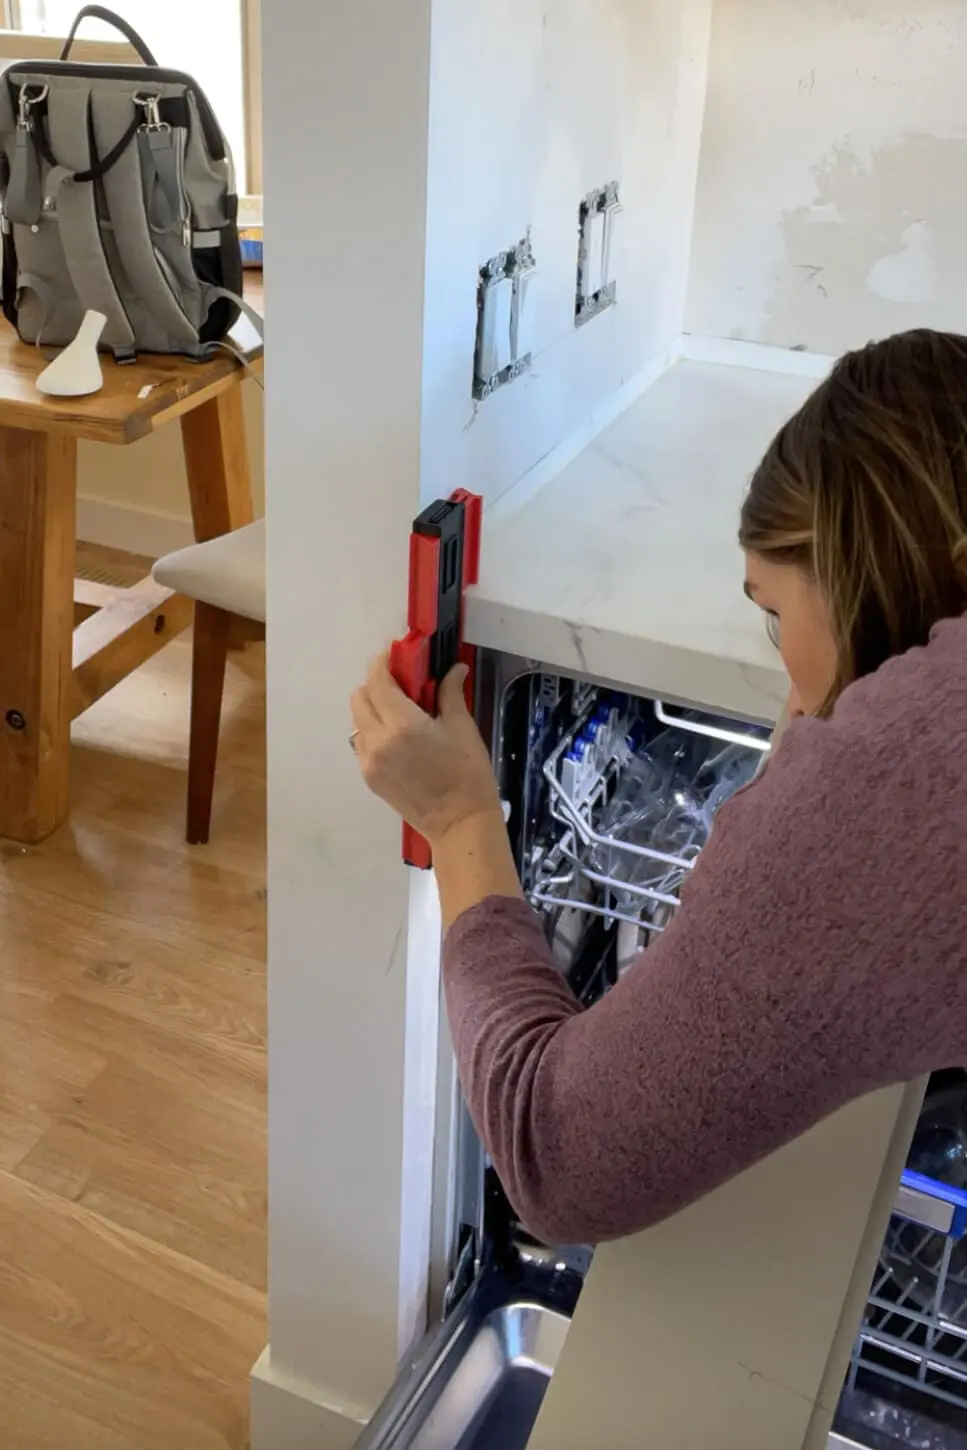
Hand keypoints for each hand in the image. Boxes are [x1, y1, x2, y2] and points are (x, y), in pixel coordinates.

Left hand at [350, 653, 503, 847]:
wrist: (459, 824)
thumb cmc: (468, 774)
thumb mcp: (462, 728)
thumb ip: (449, 693)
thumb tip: (453, 669)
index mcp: (401, 725)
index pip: (377, 681)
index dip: (383, 662)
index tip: (395, 655)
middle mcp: (377, 740)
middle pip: (360, 696)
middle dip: (377, 683)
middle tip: (402, 683)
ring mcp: (368, 761)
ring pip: (357, 719)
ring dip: (372, 706)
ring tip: (400, 710)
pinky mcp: (369, 776)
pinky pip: (361, 741)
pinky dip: (372, 729)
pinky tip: (397, 735)